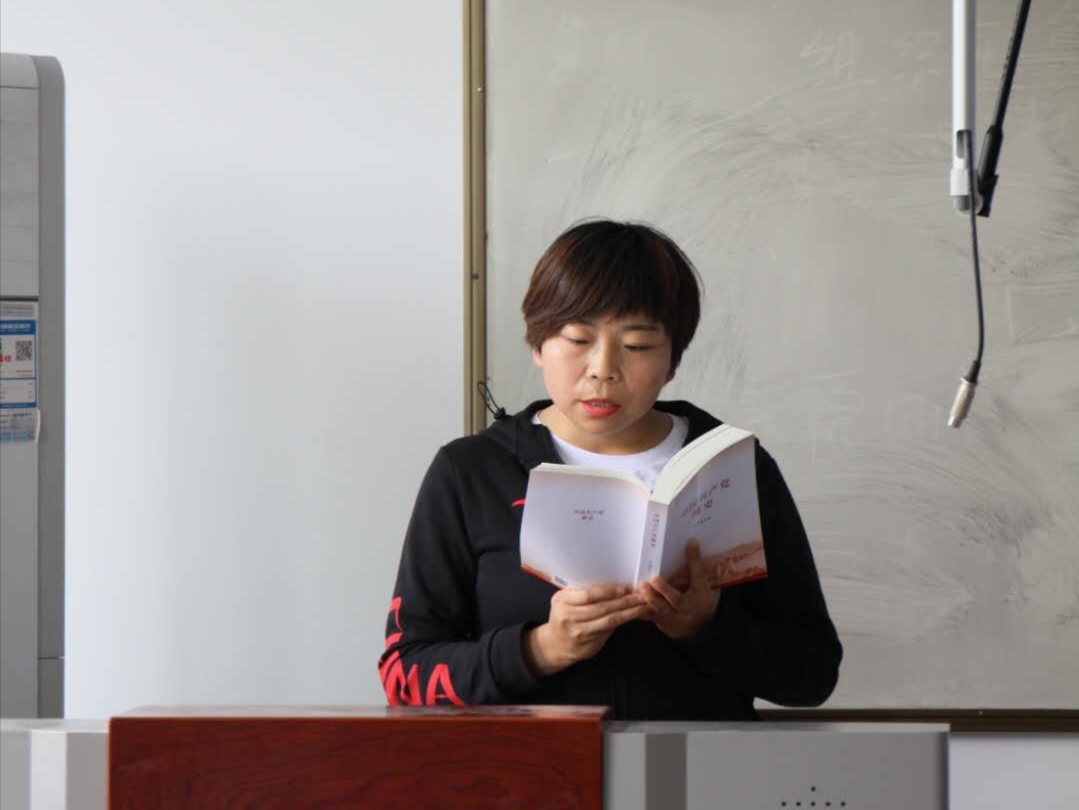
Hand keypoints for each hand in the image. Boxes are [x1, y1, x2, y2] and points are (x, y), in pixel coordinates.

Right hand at [523, 584, 650, 676]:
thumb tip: (614, 586)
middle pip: (602, 608)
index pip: (588, 595)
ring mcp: (580, 633)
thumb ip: (583, 594)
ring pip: (609, 621)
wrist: (555, 645)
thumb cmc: (564, 616)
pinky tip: (634, 617)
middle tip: (641, 595)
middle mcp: (569, 618)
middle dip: (624, 601)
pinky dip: (624, 622)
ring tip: (643, 605)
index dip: (608, 591)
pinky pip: (610, 631)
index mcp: (562, 602)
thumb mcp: (565, 600)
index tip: (625, 588)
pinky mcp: (590, 645)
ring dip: (629, 612)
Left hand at [639, 539, 719, 639]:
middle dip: (664, 589)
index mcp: (700, 596)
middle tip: (653, 578)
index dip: (695, 561)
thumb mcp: (704, 585)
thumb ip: (697, 567)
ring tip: (639, 587)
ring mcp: (673, 618)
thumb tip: (691, 541)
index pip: (699, 577)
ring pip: (660, 609)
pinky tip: (629, 599)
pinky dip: (639, 608)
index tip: (690, 542)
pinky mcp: (660, 622)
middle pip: (676, 599)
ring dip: (649, 599)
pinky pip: (649, 616)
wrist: (699, 627)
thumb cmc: (702, 600)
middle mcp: (687, 609)